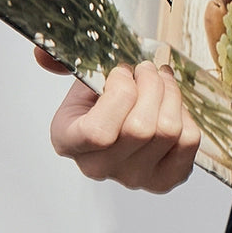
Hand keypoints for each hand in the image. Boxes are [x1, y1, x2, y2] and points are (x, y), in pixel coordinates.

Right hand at [34, 47, 202, 193]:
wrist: (122, 120)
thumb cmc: (101, 99)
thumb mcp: (81, 78)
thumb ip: (63, 62)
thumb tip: (42, 54)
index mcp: (69, 143)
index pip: (99, 133)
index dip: (120, 93)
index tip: (122, 72)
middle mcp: (99, 168)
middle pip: (141, 129)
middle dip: (151, 85)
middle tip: (147, 69)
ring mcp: (134, 178)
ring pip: (168, 131)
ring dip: (170, 94)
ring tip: (162, 79)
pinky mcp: (166, 178)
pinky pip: (189, 141)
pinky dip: (186, 115)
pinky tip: (171, 105)